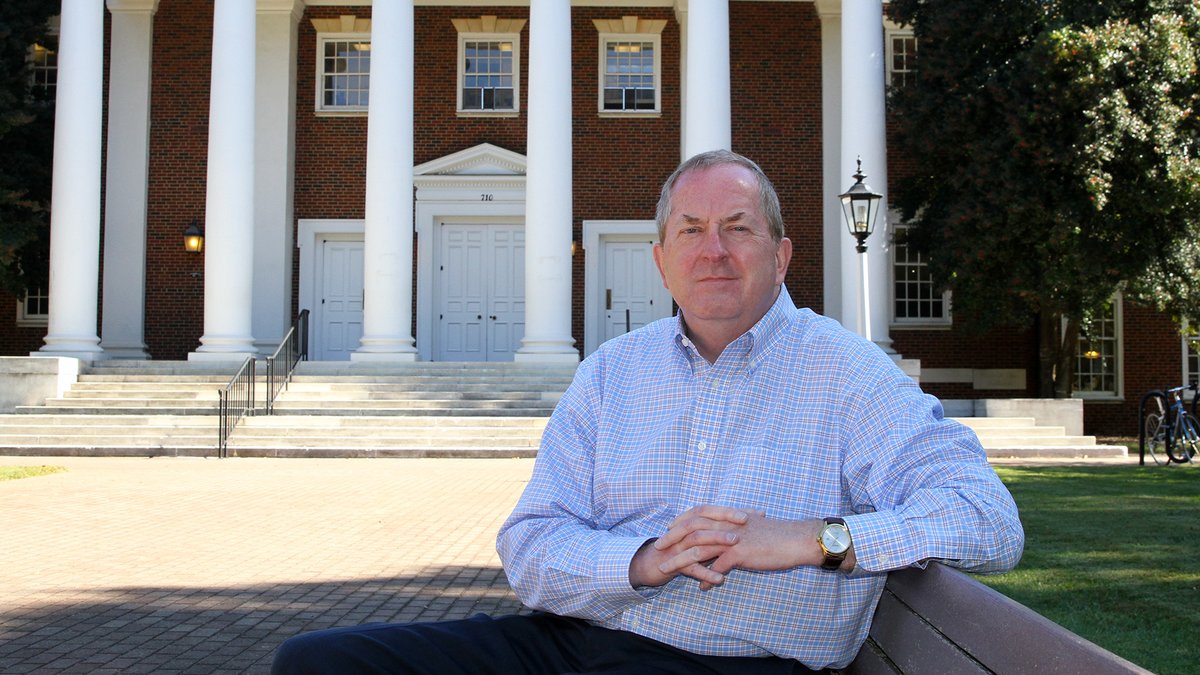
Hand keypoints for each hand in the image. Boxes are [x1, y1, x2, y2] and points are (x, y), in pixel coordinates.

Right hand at [628, 506, 747, 588]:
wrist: (651, 565)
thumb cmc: (681, 550)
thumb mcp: (699, 537)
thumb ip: (718, 529)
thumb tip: (749, 520)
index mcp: (689, 522)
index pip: (709, 509)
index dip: (729, 510)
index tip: (752, 513)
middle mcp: (683, 532)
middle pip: (703, 519)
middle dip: (725, 519)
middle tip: (745, 521)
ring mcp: (678, 547)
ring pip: (697, 540)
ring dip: (716, 541)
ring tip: (735, 545)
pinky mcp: (675, 565)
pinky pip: (691, 569)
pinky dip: (706, 574)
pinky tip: (720, 580)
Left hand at [652, 506, 835, 589]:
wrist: (797, 539)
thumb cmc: (777, 535)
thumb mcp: (752, 528)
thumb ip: (735, 533)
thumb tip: (725, 543)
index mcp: (729, 516)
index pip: (697, 514)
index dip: (680, 522)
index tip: (668, 530)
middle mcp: (727, 524)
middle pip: (690, 530)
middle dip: (672, 540)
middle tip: (658, 549)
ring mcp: (732, 538)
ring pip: (698, 549)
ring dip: (680, 561)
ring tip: (667, 571)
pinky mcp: (740, 553)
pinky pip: (717, 568)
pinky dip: (707, 578)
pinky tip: (702, 587)